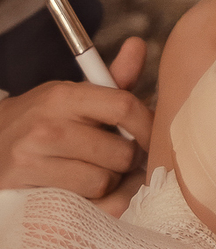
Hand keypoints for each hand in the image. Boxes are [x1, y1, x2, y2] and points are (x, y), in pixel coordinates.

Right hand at [0, 36, 151, 195]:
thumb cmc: (41, 123)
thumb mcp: (70, 97)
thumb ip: (111, 81)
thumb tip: (138, 44)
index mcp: (63, 96)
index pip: (123, 106)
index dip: (149, 126)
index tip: (154, 138)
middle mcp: (48, 126)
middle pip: (121, 152)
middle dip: (127, 161)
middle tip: (118, 160)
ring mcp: (34, 159)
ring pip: (104, 181)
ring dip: (109, 184)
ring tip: (96, 174)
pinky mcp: (28, 189)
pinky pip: (85, 204)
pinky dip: (93, 203)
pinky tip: (83, 191)